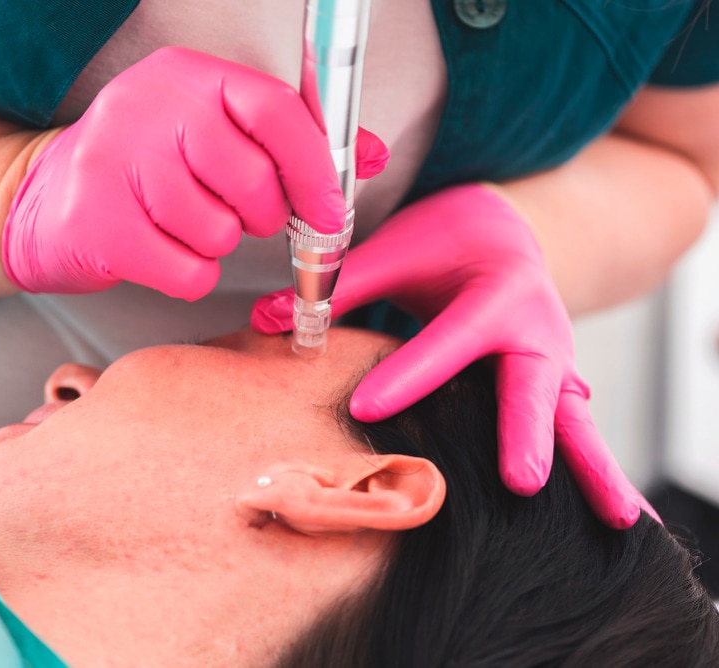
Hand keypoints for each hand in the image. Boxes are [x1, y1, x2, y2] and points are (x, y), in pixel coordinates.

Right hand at [2, 46, 387, 299]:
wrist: (40, 202)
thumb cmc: (140, 171)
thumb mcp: (207, 134)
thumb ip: (288, 141)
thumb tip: (367, 155)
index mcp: (186, 78)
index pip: (274, 109)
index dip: (316, 165)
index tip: (330, 208)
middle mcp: (146, 108)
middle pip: (253, 180)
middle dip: (259, 215)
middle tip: (234, 214)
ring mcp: (114, 163)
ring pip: (219, 232)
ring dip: (213, 244)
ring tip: (179, 226)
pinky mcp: (97, 224)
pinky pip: (186, 271)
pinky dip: (186, 274)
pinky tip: (159, 252)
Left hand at [252, 183, 654, 528]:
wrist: (504, 231)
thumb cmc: (447, 240)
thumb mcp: (399, 248)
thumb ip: (341, 284)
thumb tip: (271, 319)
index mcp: (497, 291)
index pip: (451, 340)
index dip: (409, 375)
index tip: (366, 410)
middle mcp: (535, 331)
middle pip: (532, 386)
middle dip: (526, 433)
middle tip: (521, 481)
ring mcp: (553, 365)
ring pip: (574, 421)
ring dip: (595, 472)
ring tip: (619, 524)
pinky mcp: (555, 390)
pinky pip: (575, 433)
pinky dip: (597, 474)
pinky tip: (617, 520)